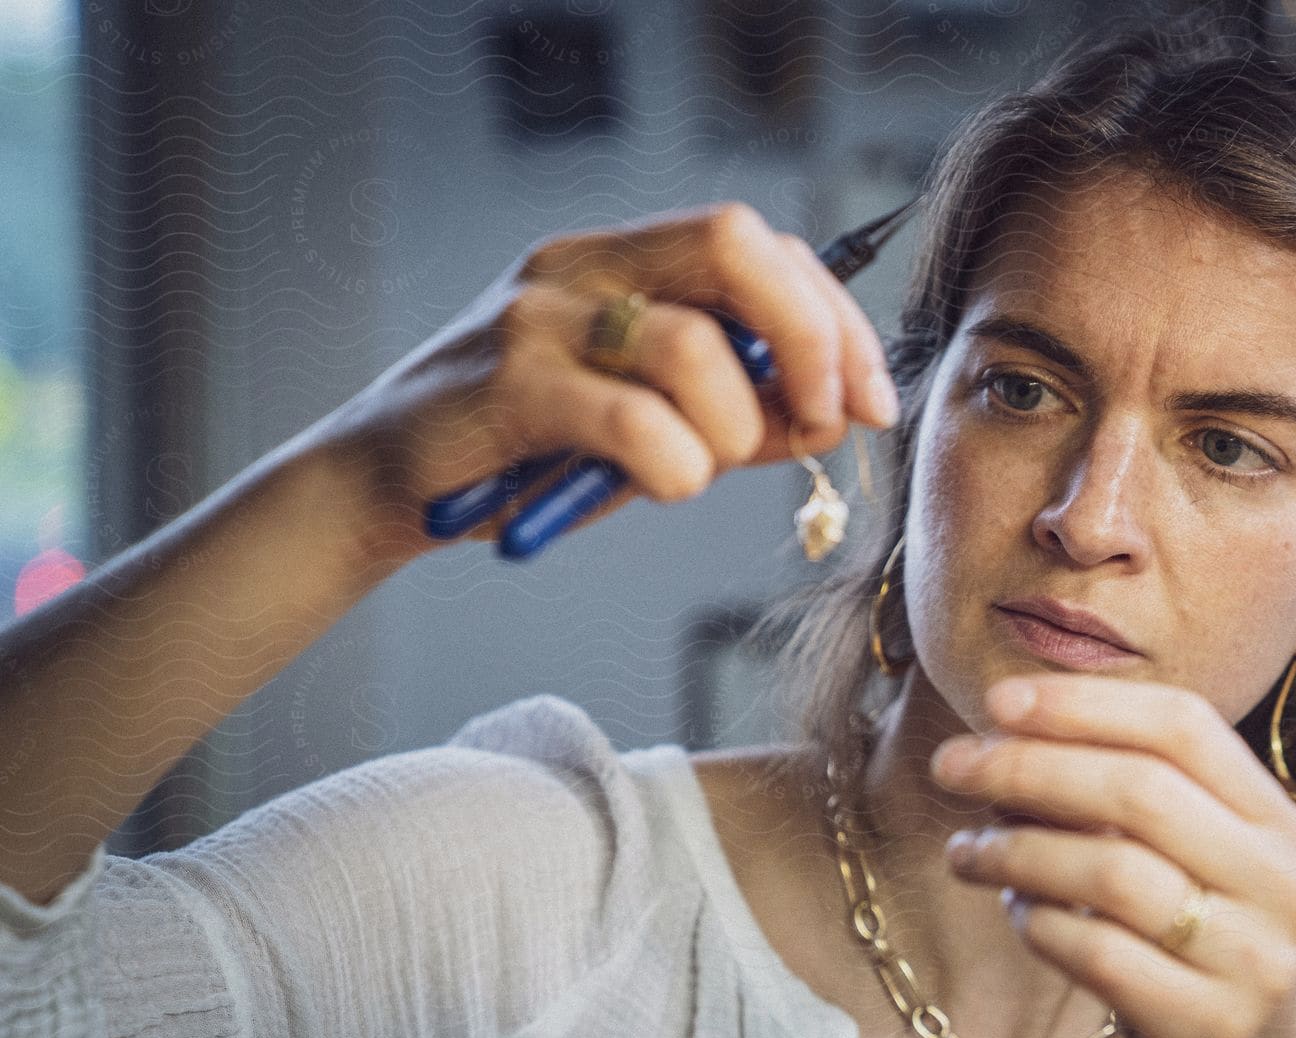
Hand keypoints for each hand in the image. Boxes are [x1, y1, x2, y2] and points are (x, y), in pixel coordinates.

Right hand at [300, 201, 897, 569]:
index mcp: (625, 259)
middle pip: (737, 249)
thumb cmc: (525, 453)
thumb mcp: (649, 423)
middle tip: (823, 420)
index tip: (871, 400)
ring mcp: (541, 316)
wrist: (380, 487)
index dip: (835, 319)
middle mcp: (585, 264)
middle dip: (810, 339)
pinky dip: (674, 467)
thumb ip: (738, 408)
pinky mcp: (508, 384)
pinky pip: (635, 419)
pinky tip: (656, 485)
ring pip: (695, 346)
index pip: (762, 247)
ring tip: (694, 472)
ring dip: (732, 431)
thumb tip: (834, 409)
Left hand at [930, 672, 1295, 1037]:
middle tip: (950, 768)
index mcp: (1278, 824)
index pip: (1184, 725)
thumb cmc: (1198, 963)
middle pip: (1139, 790)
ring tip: (964, 852)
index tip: (996, 701)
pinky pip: (1097, 953)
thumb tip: (1013, 728)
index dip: (1083, 704)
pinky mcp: (1209, 1030)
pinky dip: (1038, 923)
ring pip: (1111, 870)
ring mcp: (1253, 961)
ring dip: (1016, 850)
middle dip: (1029, 766)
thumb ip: (1137, 802)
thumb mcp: (1199, 872)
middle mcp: (1281, 885)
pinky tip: (1016, 916)